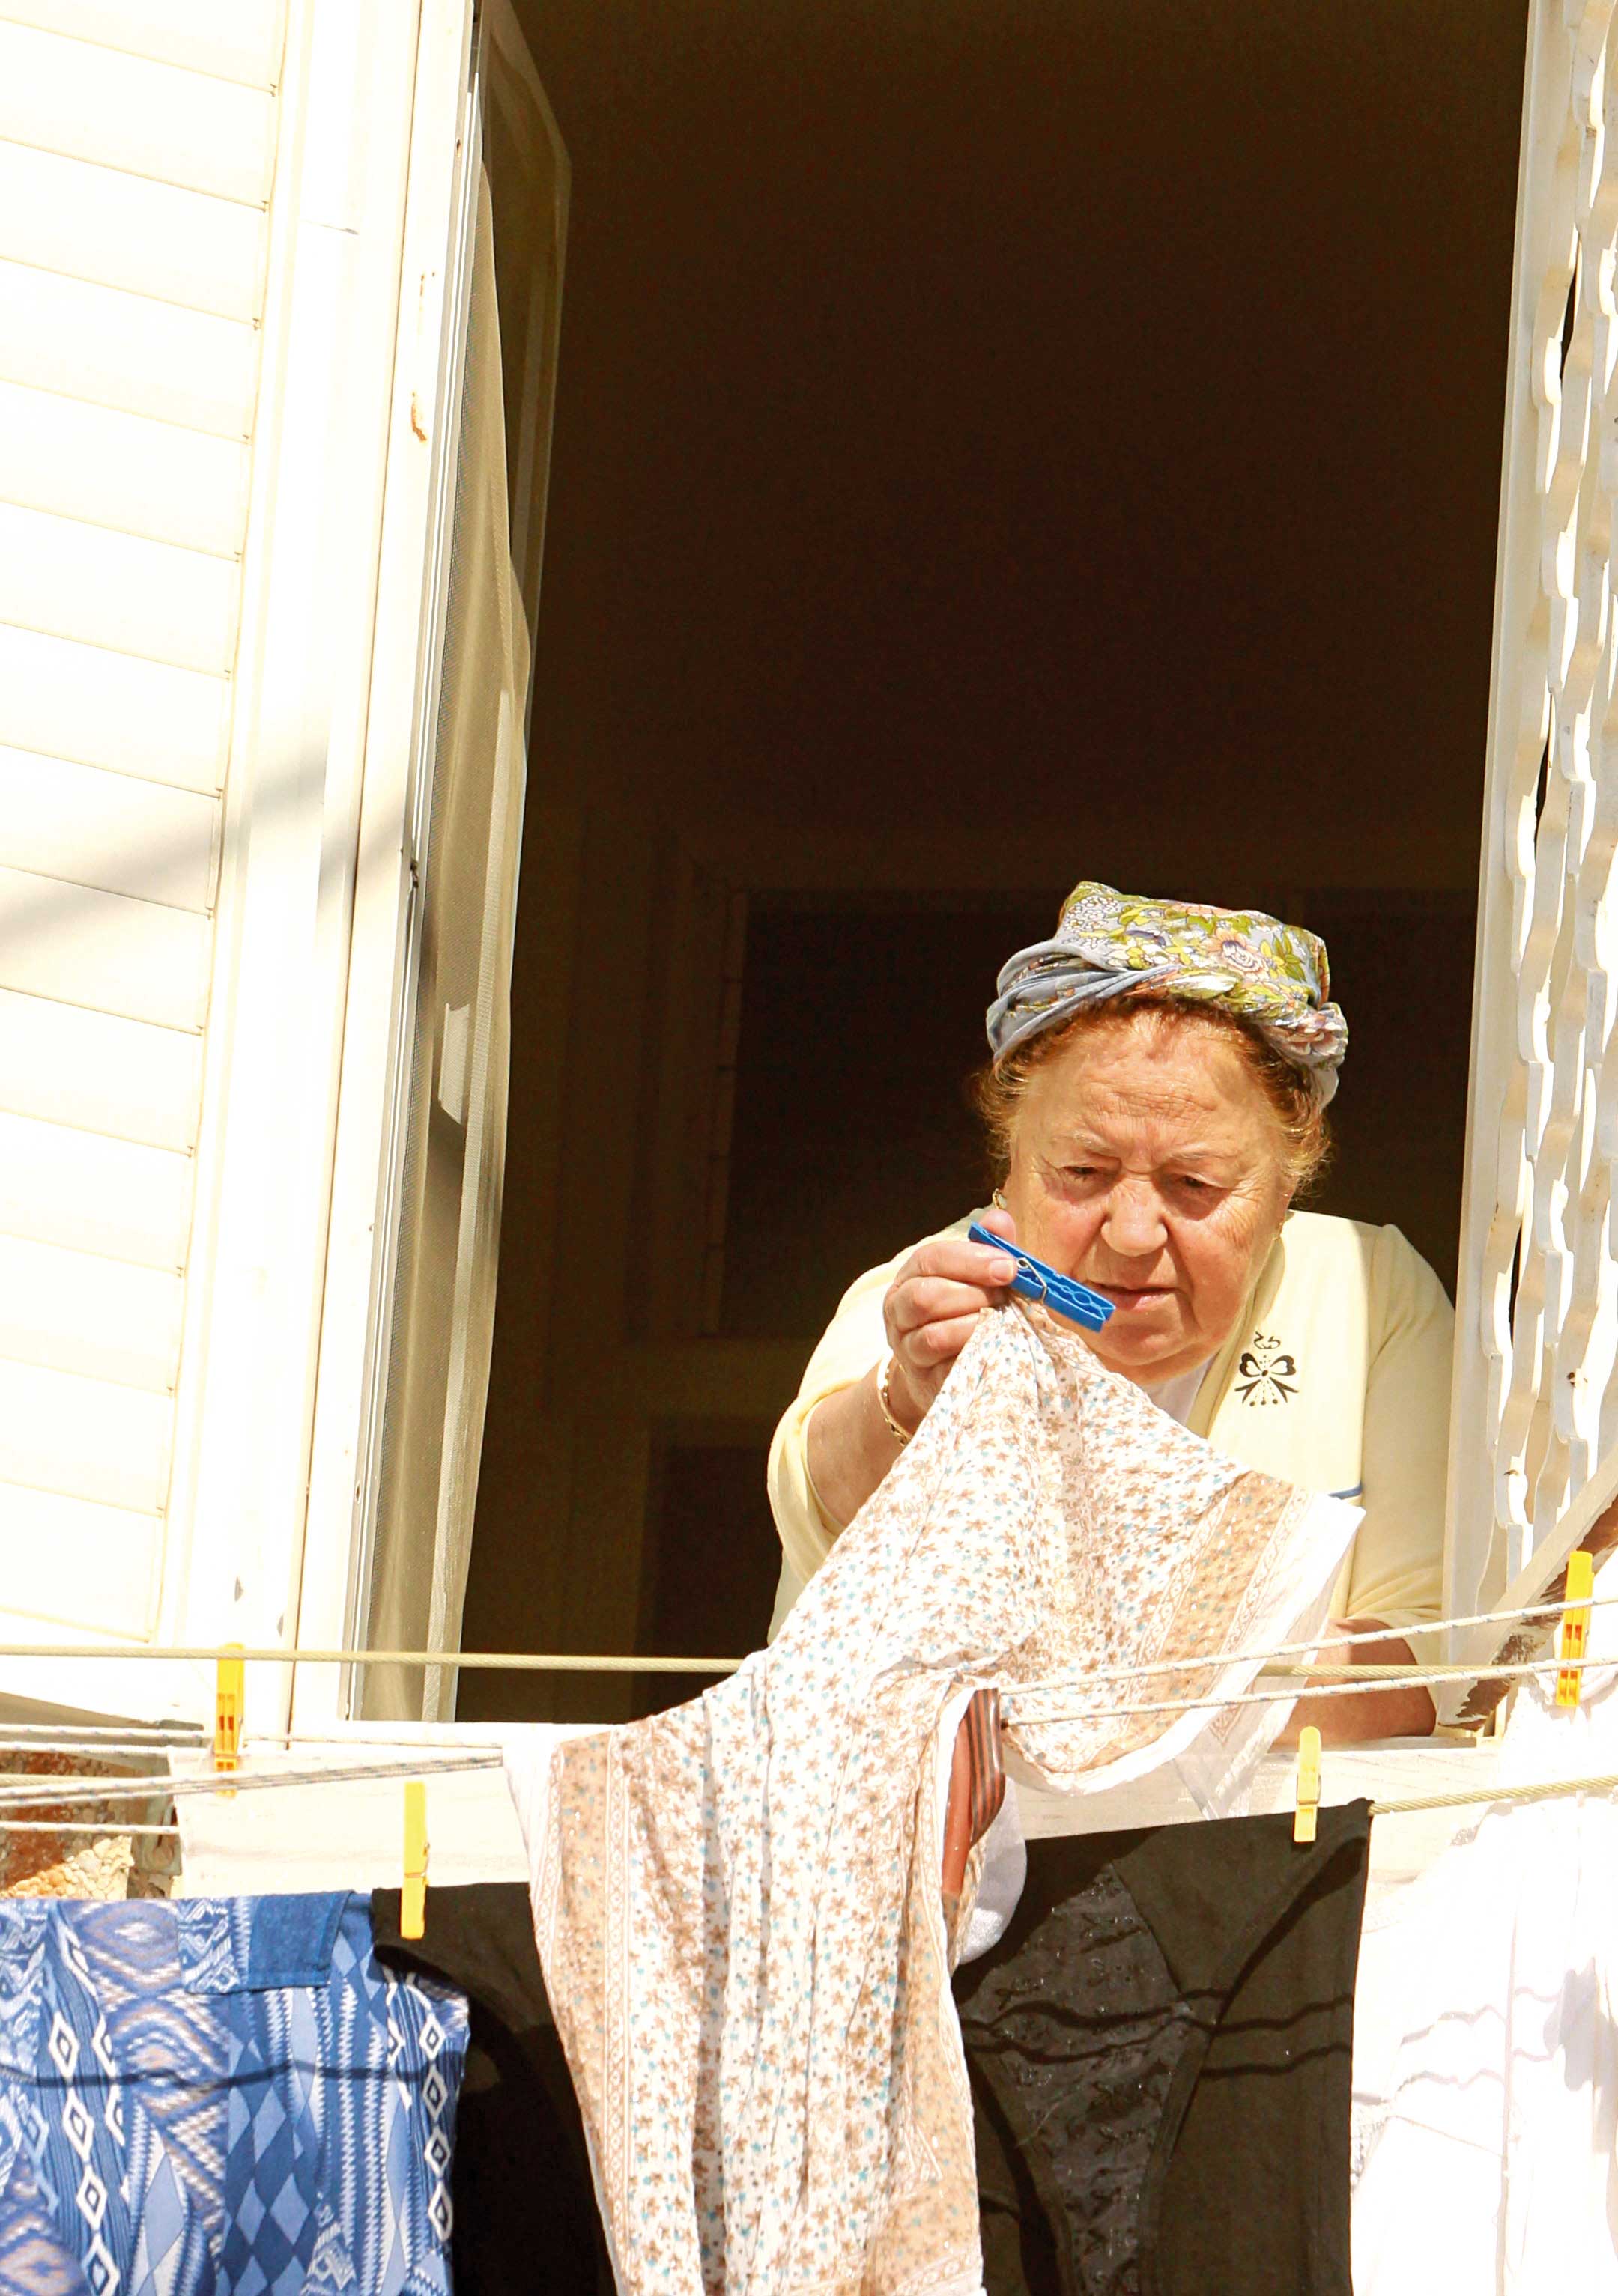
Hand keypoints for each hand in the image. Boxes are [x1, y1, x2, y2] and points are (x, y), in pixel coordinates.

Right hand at [881, 1208, 1018, 1431]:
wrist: (947, 1369)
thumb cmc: (969, 1312)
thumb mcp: (980, 1278)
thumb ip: (989, 1248)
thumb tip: (999, 1220)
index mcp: (912, 1276)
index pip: (931, 1258)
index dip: (971, 1260)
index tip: (1008, 1267)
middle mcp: (899, 1309)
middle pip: (925, 1296)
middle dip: (972, 1294)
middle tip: (1004, 1297)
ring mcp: (907, 1346)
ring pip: (932, 1333)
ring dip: (973, 1324)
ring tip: (999, 1321)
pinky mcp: (923, 1379)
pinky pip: (946, 1368)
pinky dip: (972, 1353)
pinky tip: (992, 1346)